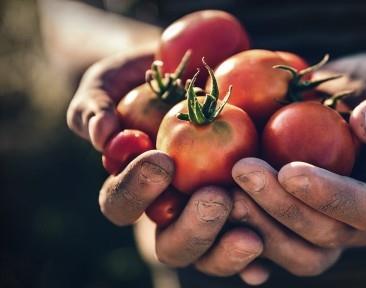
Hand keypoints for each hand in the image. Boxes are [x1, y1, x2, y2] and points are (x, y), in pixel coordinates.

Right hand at [66, 49, 269, 284]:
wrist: (195, 71)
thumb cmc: (147, 80)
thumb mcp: (113, 81)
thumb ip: (94, 105)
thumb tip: (101, 136)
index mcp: (133, 188)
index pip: (122, 204)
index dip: (137, 190)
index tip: (162, 160)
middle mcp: (170, 211)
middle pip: (171, 245)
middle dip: (192, 228)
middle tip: (215, 199)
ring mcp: (207, 218)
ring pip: (209, 255)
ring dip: (226, 250)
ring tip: (252, 235)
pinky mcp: (244, 216)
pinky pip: (250, 247)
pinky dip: (255, 261)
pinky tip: (265, 263)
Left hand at [231, 53, 365, 275]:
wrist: (355, 96)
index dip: (330, 196)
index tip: (289, 170)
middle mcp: (364, 222)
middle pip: (326, 238)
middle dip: (281, 208)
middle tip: (241, 170)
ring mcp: (330, 228)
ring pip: (297, 253)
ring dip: (257, 225)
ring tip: (223, 188)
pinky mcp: (299, 224)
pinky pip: (272, 248)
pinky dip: (243, 236)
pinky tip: (217, 213)